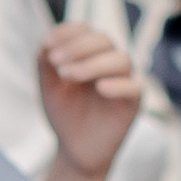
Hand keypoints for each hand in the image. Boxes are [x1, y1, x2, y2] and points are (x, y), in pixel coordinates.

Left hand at [36, 21, 141, 180]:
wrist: (75, 150)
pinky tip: (99, 88)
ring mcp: (124, 81)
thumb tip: (46, 43)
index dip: (67, 33)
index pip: (85, 30)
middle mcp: (109, 63)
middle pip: (103, 40)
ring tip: (69, 75)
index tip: (46, 45)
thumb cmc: (64, 114)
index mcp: (90, 54)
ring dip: (93, 63)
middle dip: (77, 48)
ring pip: (121, 59)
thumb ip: (45, 64)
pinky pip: (134, 87)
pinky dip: (118, 85)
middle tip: (56, 64)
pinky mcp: (133, 103)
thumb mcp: (49, 87)